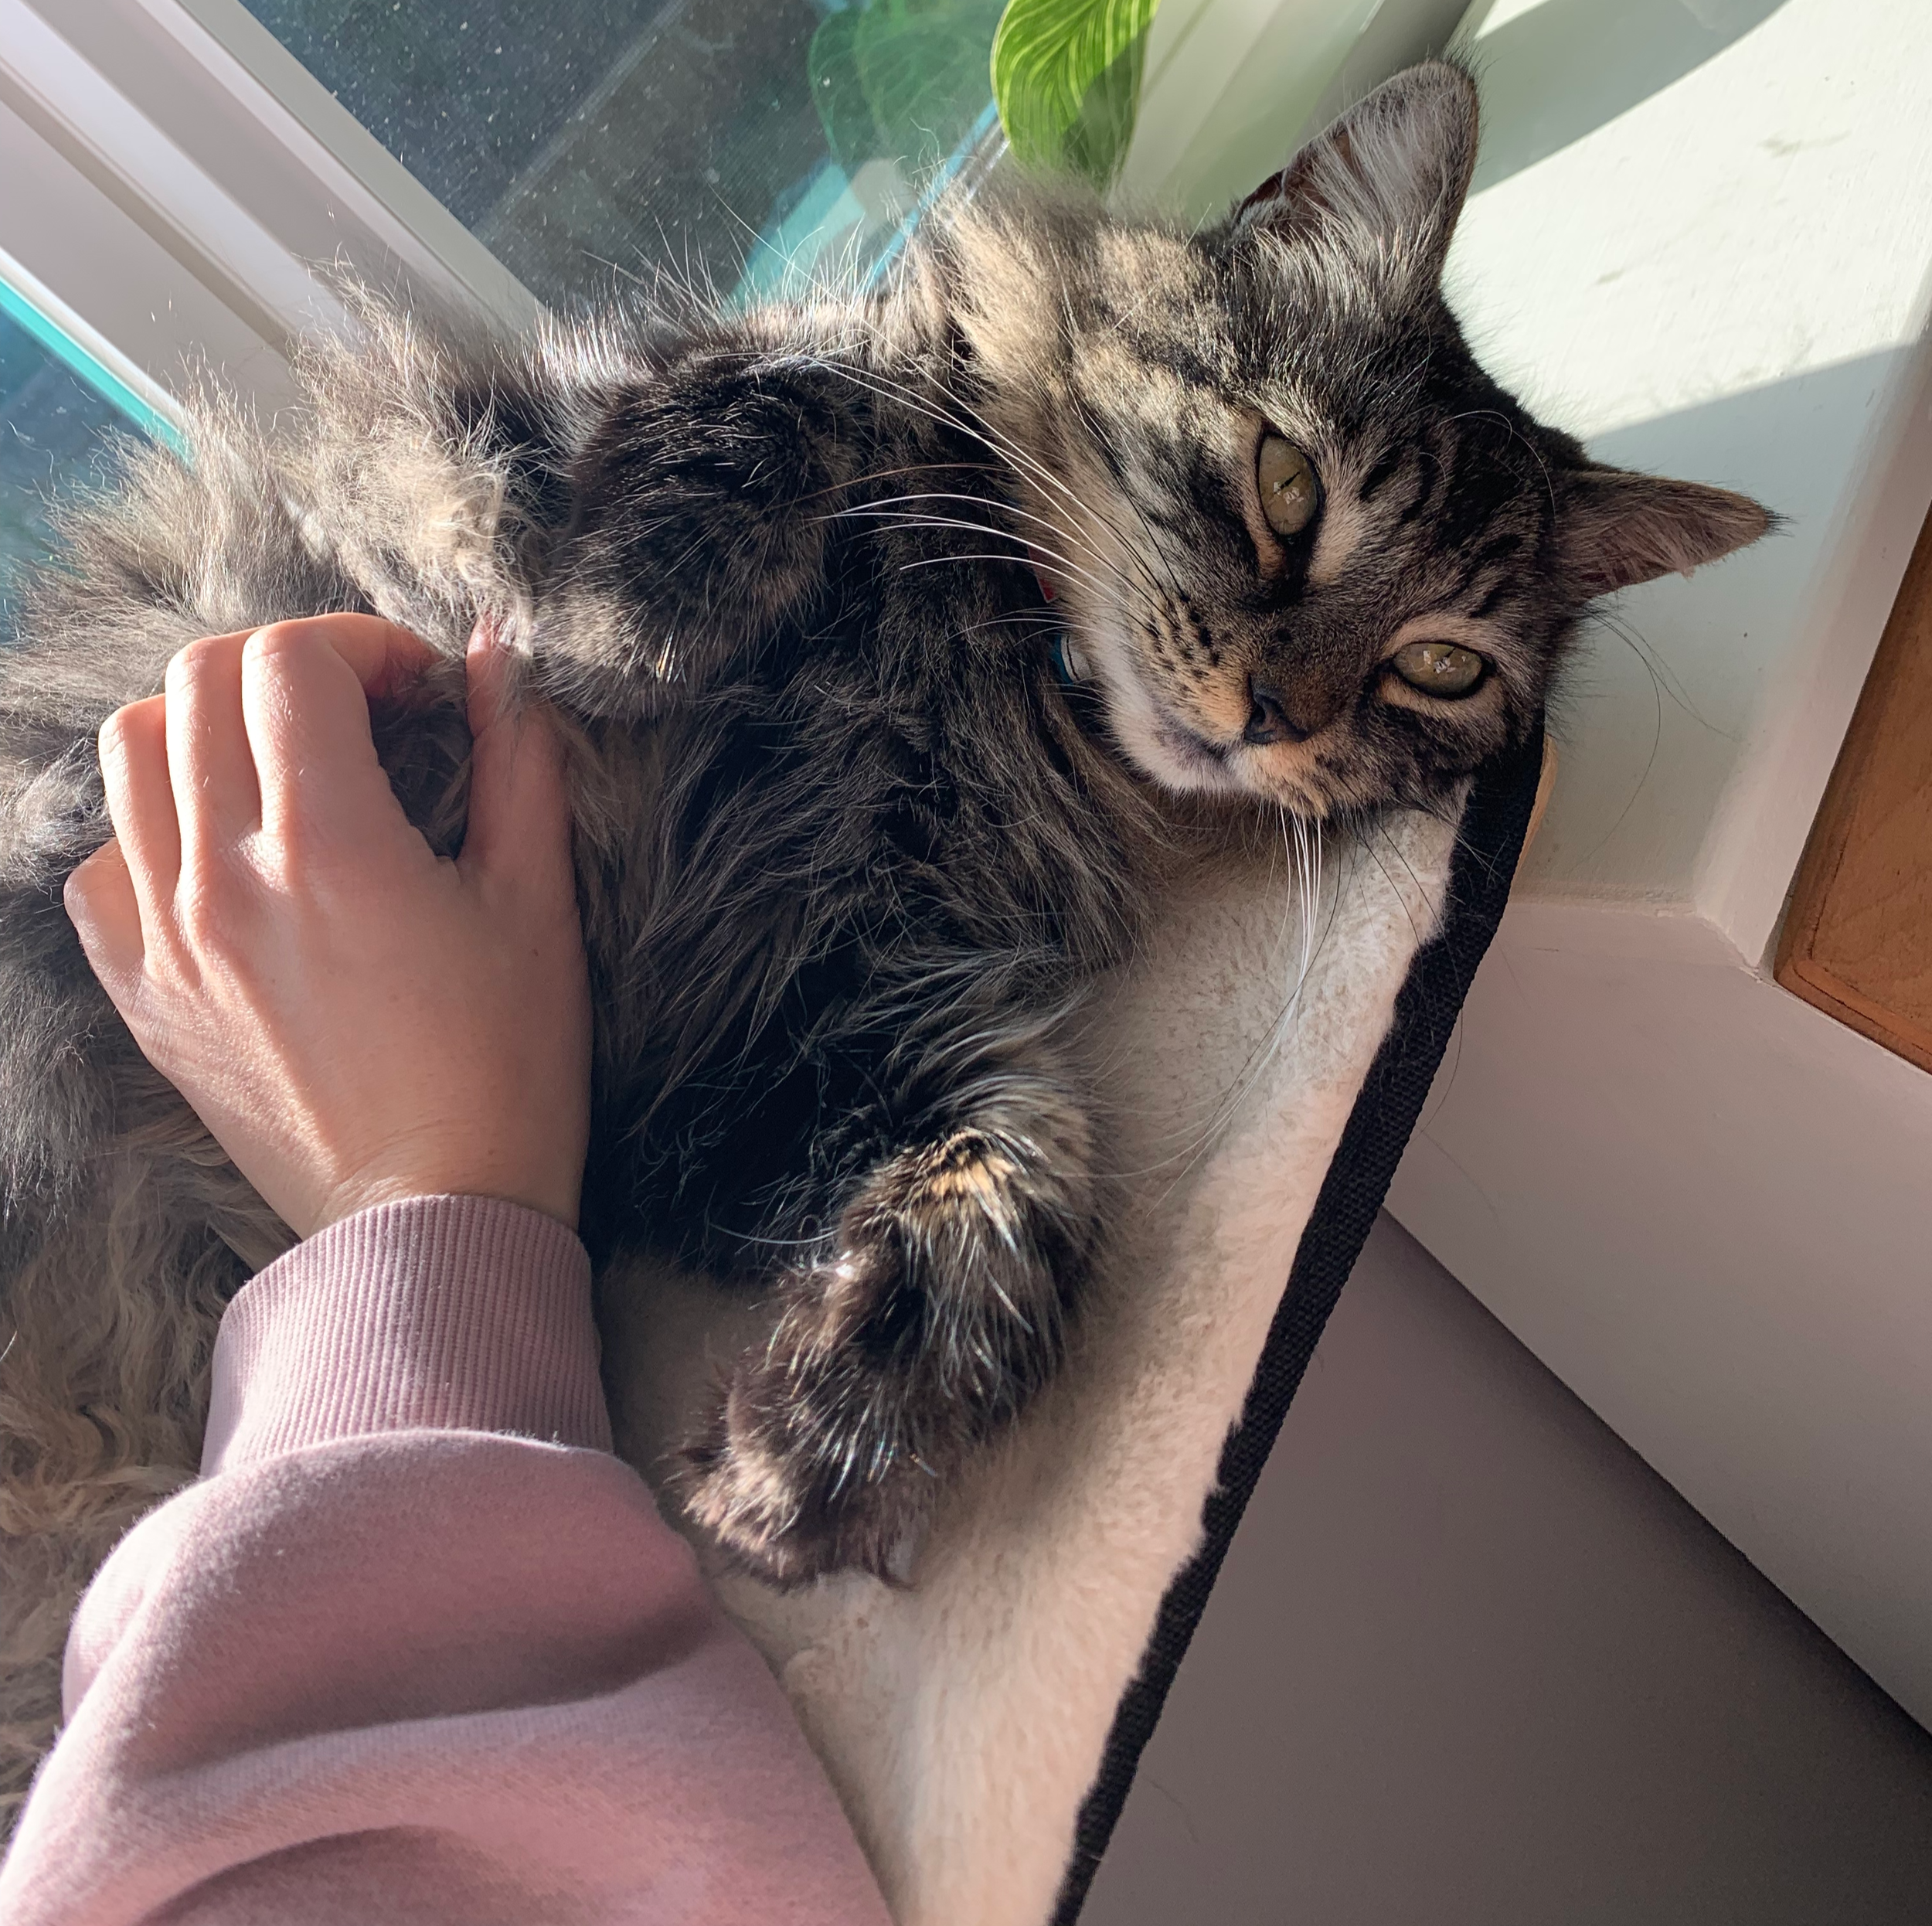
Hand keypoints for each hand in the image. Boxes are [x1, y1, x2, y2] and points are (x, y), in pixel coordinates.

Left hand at [64, 614, 591, 1236]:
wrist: (431, 1217)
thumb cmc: (508, 1069)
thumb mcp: (538, 906)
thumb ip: (518, 763)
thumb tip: (494, 654)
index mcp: (332, 850)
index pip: (290, 660)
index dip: (362, 644)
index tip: (416, 693)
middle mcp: (225, 881)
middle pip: (198, 681)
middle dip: (287, 667)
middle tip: (358, 716)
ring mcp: (167, 941)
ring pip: (131, 753)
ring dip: (211, 729)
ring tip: (285, 774)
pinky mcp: (144, 997)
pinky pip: (99, 865)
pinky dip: (154, 830)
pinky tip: (229, 862)